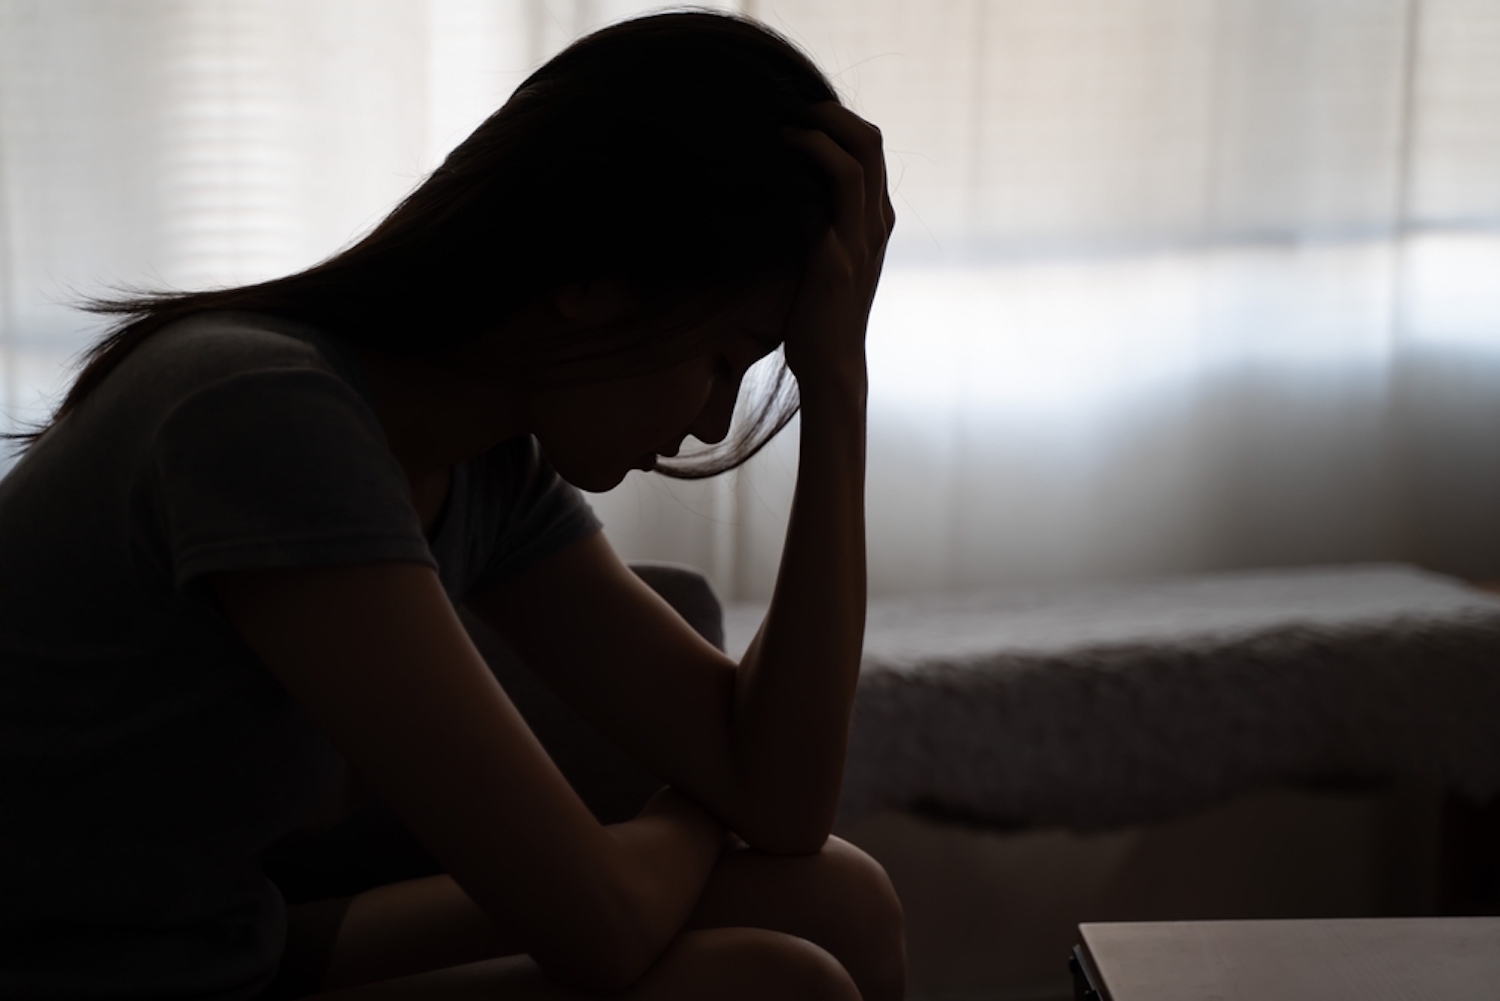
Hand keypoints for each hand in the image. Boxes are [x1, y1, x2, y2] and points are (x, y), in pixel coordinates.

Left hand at [781, 103, 894, 394]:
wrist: (830, 365)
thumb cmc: (818, 317)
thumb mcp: (819, 260)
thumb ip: (813, 226)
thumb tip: (779, 194)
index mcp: (874, 223)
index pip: (869, 151)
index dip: (838, 124)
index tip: (798, 118)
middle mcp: (876, 224)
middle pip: (871, 140)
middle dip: (832, 114)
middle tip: (791, 109)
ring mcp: (862, 237)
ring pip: (859, 156)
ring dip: (821, 129)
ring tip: (784, 126)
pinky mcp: (840, 253)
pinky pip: (838, 188)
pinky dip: (812, 158)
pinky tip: (782, 155)